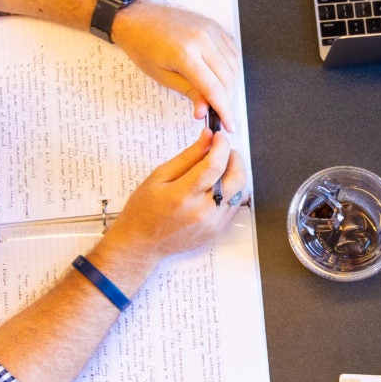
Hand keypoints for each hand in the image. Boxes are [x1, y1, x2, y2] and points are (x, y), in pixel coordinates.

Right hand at [99, 129, 247, 265]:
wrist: (141, 244)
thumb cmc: (144, 211)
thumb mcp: (159, 177)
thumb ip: (187, 157)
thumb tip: (207, 138)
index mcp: (183, 195)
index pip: (214, 164)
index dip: (221, 145)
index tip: (218, 137)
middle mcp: (202, 211)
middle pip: (236, 178)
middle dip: (234, 157)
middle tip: (223, 150)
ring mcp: (212, 224)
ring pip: (239, 191)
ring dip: (235, 173)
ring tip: (219, 168)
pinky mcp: (217, 231)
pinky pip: (235, 206)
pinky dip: (232, 191)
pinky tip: (218, 186)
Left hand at [112, 1, 242, 131]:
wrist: (137, 18)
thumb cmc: (143, 45)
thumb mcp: (162, 76)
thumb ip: (188, 92)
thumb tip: (204, 110)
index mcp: (186, 53)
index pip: (214, 89)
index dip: (224, 110)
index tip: (229, 125)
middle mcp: (202, 39)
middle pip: (228, 78)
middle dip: (228, 100)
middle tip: (222, 114)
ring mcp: (210, 30)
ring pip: (234, 65)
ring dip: (232, 86)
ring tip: (221, 98)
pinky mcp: (214, 26)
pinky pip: (232, 51)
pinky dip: (232, 68)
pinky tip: (224, 78)